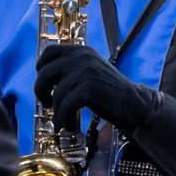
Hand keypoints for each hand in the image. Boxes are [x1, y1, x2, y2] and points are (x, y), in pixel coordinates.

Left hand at [34, 43, 157, 131]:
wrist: (134, 104)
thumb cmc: (108, 93)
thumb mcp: (88, 74)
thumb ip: (69, 72)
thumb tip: (40, 84)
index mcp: (81, 50)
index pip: (49, 52)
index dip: (41, 69)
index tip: (45, 85)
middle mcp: (82, 57)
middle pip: (45, 73)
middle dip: (41, 92)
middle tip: (49, 105)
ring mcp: (86, 71)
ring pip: (56, 94)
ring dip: (58, 113)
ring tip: (66, 121)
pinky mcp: (90, 88)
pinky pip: (65, 106)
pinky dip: (65, 119)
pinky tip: (72, 125)